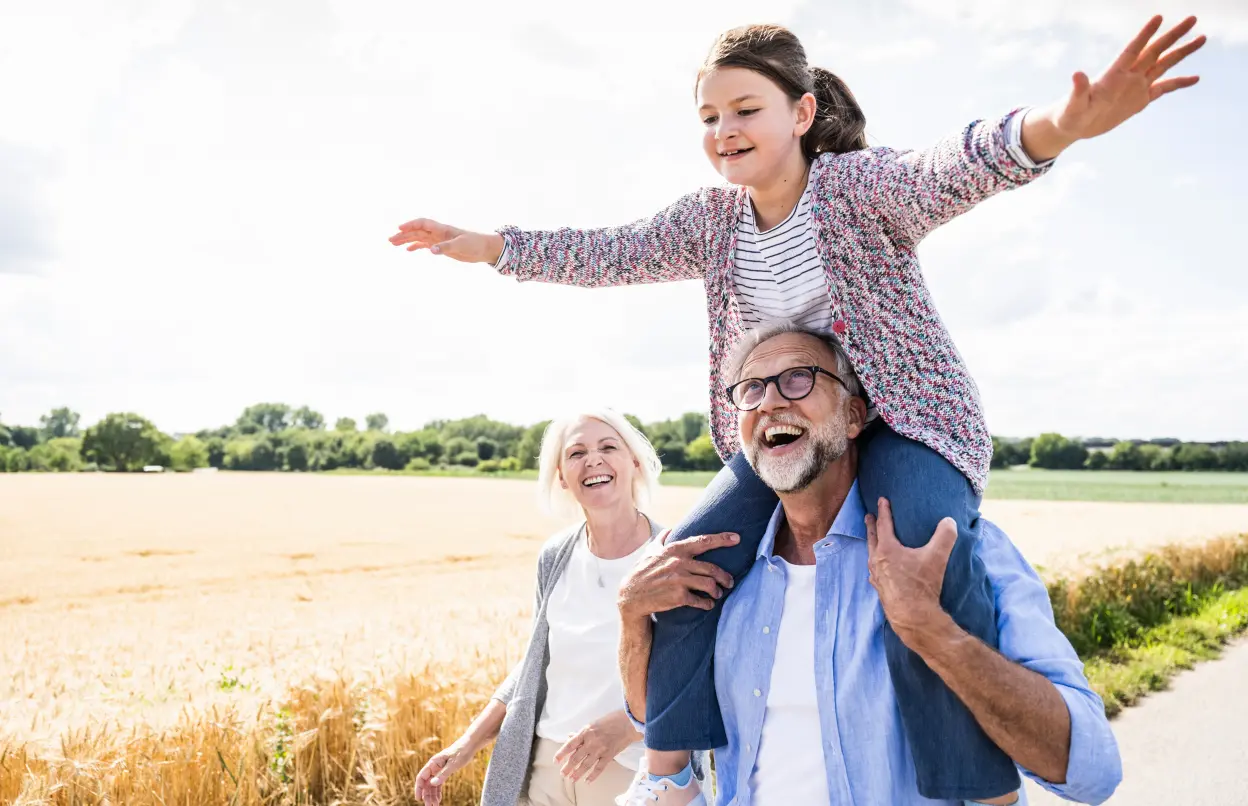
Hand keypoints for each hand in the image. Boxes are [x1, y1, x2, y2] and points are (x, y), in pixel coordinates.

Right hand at [389, 218, 504, 263]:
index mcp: (442, 229)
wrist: (484, 248)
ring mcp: (439, 239)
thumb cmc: (474, 244)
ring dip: (406, 240)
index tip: (399, 229)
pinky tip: (408, 250)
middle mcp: (438, 233)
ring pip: (418, 237)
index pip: (423, 223)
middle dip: (403, 235)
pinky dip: (416, 246)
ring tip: (393, 244)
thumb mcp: (461, 246)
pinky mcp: (441, 246)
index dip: (411, 225)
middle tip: (390, 240)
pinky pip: (425, 244)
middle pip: (417, 231)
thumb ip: (445, 248)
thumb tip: (431, 250)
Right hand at [414, 742, 472, 805]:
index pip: (421, 777)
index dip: (418, 788)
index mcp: (433, 763)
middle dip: (427, 795)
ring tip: (434, 805)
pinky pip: (438, 783)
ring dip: (432, 795)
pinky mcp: (444, 772)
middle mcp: (434, 767)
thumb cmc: (461, 752)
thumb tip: (432, 783)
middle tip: (430, 805)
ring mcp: (438, 770)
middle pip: (426, 783)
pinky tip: (439, 799)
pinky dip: (438, 791)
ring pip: (432, 785)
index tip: (418, 798)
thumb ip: (443, 774)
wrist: (469, 745)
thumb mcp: (453, 764)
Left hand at [554, 711, 641, 782]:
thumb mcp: (593, 724)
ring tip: (572, 779)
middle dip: (568, 767)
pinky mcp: (609, 755)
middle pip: (576, 758)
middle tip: (563, 774)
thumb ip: (581, 733)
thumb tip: (569, 737)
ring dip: (577, 773)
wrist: (628, 723)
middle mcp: (591, 742)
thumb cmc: (611, 720)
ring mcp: (600, 749)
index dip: (561, 753)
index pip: (569, 745)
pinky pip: (599, 768)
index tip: (555, 761)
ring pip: (586, 765)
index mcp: (585, 732)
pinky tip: (587, 781)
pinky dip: (592, 775)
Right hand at [618, 530, 738, 621]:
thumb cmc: (641, 573)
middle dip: (724, 576)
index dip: (722, 539)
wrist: (631, 596)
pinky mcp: (679, 596)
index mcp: (675, 550)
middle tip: (729, 582)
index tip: (737, 538)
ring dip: (716, 591)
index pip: (703, 541)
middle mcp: (679, 563)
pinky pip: (700, 600)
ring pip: (709, 584)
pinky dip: (707, 604)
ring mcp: (680, 580)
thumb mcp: (650, 553)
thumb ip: (661, 540)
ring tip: (717, 594)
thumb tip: (669, 530)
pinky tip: (707, 605)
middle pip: (712, 568)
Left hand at [865, 498, 956, 646]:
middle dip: (871, 525)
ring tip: (873, 541)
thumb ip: (945, 536)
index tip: (882, 500)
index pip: (884, 524)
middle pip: (872, 538)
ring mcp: (876, 576)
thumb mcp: (937, 557)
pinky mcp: (880, 589)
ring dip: (872, 545)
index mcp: (887, 549)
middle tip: (868, 516)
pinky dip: (875, 565)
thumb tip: (949, 521)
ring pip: (871, 555)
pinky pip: (874, 572)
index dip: (884, 511)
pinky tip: (876, 570)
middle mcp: (877, 561)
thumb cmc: (922, 585)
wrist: (913, 616)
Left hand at [1025, 15, 1204, 157]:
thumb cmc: (1068, 114)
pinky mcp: (1140, 100)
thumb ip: (1078, 89)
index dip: (1145, 34)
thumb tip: (1077, 73)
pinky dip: (1179, 83)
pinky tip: (1195, 78)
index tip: (1159, 17)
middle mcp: (1128, 76)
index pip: (1133, 49)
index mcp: (1113, 74)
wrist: (1073, 126)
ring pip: (1164, 65)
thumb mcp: (1073, 104)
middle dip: (1173, 36)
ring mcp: (1136, 86)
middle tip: (1193, 18)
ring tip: (1202, 37)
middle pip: (1155, 51)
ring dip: (1182, 52)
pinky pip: (1164, 88)